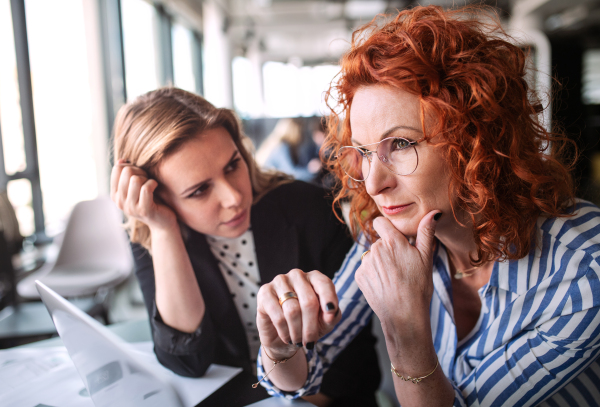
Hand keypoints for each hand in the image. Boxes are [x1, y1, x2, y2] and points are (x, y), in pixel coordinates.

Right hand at [110, 160, 176, 231]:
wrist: (163, 222)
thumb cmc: (151, 200)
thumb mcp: (136, 186)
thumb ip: (127, 174)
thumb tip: (121, 160)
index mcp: (115, 195)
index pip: (117, 169)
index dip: (132, 166)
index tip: (140, 174)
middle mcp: (120, 202)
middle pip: (127, 172)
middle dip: (141, 171)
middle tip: (147, 179)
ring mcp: (131, 207)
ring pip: (136, 179)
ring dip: (147, 178)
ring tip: (151, 185)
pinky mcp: (144, 210)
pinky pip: (146, 188)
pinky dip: (153, 183)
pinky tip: (156, 187)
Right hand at [256, 269, 340, 357]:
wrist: (284, 337)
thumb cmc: (307, 325)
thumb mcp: (325, 322)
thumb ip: (332, 315)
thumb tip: (330, 312)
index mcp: (314, 277)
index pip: (324, 283)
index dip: (329, 299)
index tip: (330, 314)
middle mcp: (296, 275)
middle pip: (308, 302)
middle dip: (311, 327)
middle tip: (310, 341)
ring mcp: (279, 282)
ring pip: (293, 310)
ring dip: (297, 332)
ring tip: (298, 340)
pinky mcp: (264, 293)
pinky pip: (278, 316)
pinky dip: (285, 331)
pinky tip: (287, 337)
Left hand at [356, 211, 439, 334]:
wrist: (404, 315)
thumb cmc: (419, 286)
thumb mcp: (426, 258)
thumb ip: (426, 232)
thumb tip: (434, 212)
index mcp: (392, 241)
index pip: (380, 222)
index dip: (388, 228)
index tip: (396, 238)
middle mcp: (375, 249)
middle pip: (380, 242)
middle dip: (388, 249)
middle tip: (401, 266)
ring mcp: (365, 263)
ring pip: (372, 256)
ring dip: (380, 263)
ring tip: (394, 278)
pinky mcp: (359, 276)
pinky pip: (366, 269)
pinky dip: (374, 275)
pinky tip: (385, 285)